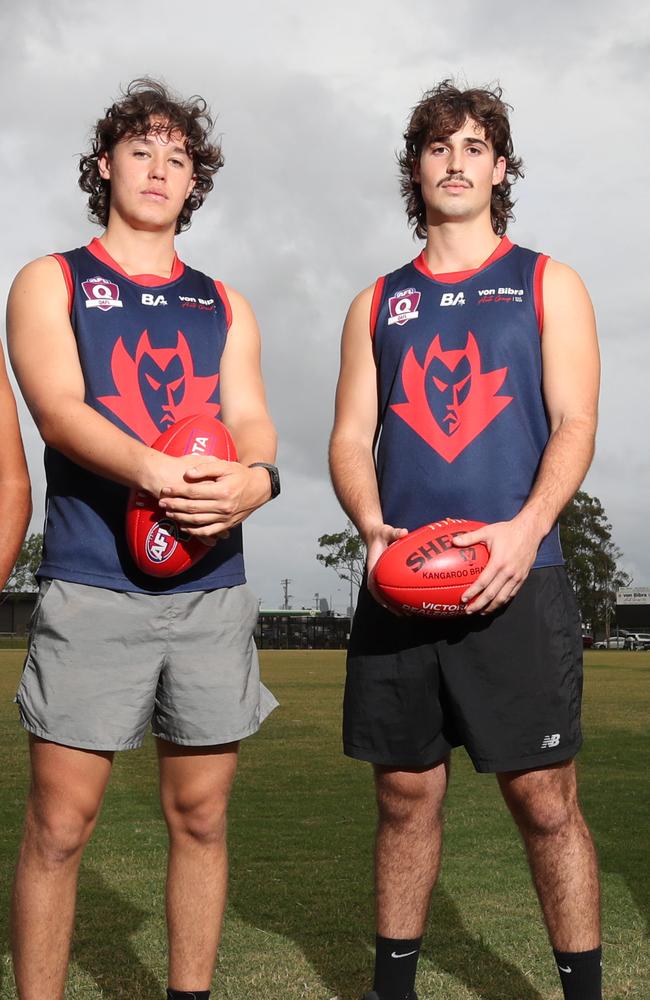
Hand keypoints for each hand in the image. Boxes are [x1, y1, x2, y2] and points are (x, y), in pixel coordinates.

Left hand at [156, 459, 270, 543]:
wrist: (259, 488)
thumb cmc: (240, 475)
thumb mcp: (225, 466)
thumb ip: (205, 468)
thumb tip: (187, 474)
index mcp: (222, 491)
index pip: (193, 492)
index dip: (177, 491)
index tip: (165, 489)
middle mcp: (223, 507)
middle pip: (192, 508)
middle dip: (174, 505)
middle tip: (161, 502)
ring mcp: (225, 518)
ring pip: (198, 521)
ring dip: (180, 518)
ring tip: (169, 512)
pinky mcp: (227, 525)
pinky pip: (208, 531)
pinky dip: (194, 531)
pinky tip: (184, 526)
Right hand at [365, 523, 407, 609]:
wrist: (376, 534)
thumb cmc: (381, 534)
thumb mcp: (386, 531)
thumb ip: (394, 532)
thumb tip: (403, 532)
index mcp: (373, 567)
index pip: (374, 585)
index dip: (380, 597)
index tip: (387, 605)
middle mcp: (377, 574)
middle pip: (381, 595)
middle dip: (390, 606)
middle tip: (403, 614)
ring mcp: (382, 576)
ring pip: (387, 594)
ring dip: (395, 604)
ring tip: (408, 613)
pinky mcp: (388, 575)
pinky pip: (393, 588)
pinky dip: (399, 596)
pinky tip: (410, 601)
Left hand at [453, 516, 541, 614]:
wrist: (531, 531)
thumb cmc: (508, 531)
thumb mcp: (488, 531)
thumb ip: (470, 537)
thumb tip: (453, 541)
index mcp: (498, 563)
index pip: (483, 582)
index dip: (472, 593)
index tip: (463, 599)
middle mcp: (508, 573)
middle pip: (492, 594)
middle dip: (479, 605)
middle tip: (468, 610)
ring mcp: (517, 577)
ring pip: (503, 598)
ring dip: (491, 607)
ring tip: (481, 612)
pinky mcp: (523, 578)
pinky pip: (512, 594)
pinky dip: (503, 601)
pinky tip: (495, 604)